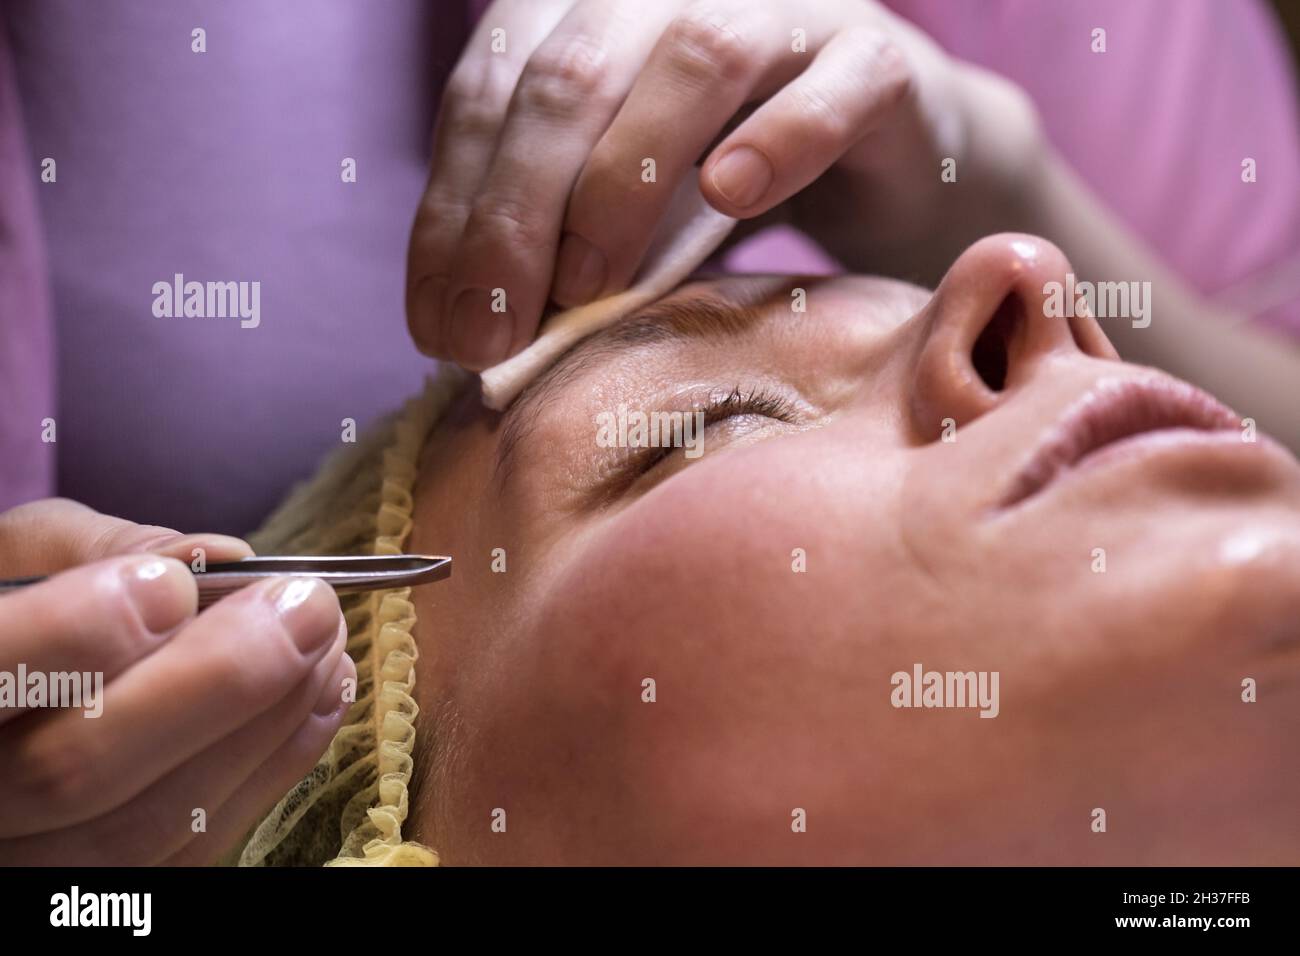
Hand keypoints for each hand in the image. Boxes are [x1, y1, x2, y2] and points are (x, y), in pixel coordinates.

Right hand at [0, 499, 354, 864]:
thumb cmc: (19, 605)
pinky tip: (319, 699)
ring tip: (327, 643)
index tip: (171, 584)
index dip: (79, 633)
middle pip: (73, 770)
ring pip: (143, 823)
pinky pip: (188, 851)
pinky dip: (269, 770)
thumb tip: (222, 560)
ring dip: (264, 725)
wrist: (13, 704)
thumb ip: (98, 550)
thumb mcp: (23, 558)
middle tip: (307, 608)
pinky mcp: (96, 890)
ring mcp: (24, 863)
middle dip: (217, 679)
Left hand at [406, 0, 1041, 369]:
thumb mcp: (616, 210)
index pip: (489, 92)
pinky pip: (830, 88)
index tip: (437, 324)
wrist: (884, 159)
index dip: (453, 209)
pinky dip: (779, 139)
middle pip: (569, 76)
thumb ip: (548, 237)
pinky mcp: (873, 58)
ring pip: (690, 62)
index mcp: (584, 10)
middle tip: (493, 332)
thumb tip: (461, 325)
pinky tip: (730, 195)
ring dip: (623, 181)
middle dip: (514, 212)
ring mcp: (779, 12)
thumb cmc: (727, 181)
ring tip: (586, 285)